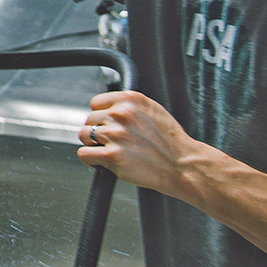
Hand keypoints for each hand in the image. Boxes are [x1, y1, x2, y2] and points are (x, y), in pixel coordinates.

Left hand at [77, 89, 199, 195]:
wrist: (182, 166)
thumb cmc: (170, 143)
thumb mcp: (153, 110)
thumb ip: (129, 107)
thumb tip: (108, 109)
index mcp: (131, 100)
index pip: (96, 103)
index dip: (100, 117)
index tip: (107, 126)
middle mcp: (121, 114)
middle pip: (89, 120)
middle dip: (97, 132)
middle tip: (111, 143)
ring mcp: (116, 134)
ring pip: (84, 136)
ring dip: (93, 145)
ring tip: (109, 152)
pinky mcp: (112, 155)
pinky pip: (84, 154)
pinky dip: (90, 160)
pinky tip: (102, 162)